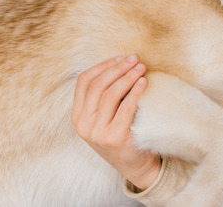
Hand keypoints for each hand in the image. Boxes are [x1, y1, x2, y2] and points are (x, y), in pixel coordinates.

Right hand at [71, 54, 161, 190]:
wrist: (136, 166)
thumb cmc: (123, 135)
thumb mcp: (105, 118)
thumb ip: (104, 97)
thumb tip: (121, 63)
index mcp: (78, 117)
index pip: (84, 82)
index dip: (102, 66)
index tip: (120, 57)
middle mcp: (84, 125)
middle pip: (98, 86)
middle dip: (118, 68)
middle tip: (135, 58)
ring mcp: (98, 133)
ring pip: (110, 94)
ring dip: (128, 77)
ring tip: (141, 68)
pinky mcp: (115, 138)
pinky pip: (125, 108)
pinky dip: (136, 92)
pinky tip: (144, 82)